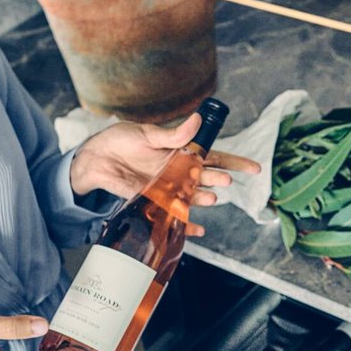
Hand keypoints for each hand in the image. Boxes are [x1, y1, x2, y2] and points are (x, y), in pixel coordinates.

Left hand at [69, 112, 260, 235]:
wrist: (97, 157)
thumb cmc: (122, 140)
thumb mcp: (148, 134)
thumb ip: (174, 134)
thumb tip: (197, 120)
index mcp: (182, 152)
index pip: (214, 156)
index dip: (235, 163)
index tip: (254, 168)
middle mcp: (179, 171)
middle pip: (206, 178)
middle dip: (218, 180)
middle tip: (226, 181)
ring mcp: (167, 187)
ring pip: (192, 196)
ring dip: (203, 199)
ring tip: (211, 198)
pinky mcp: (153, 200)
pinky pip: (172, 214)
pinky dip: (185, 224)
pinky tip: (197, 230)